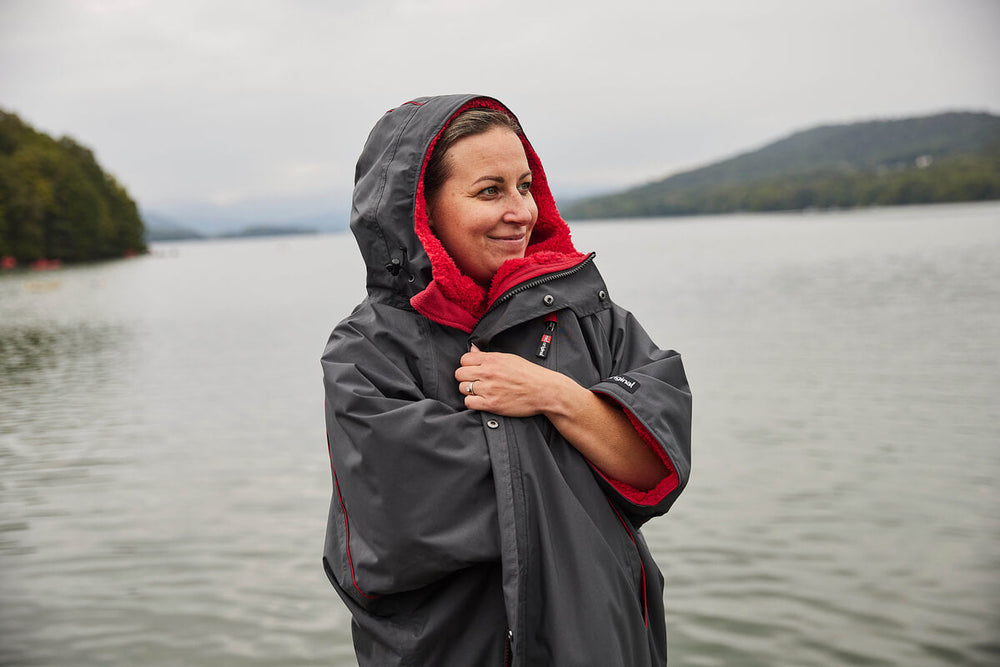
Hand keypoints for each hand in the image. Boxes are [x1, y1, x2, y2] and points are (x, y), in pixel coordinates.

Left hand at [455, 345, 574, 416]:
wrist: (544, 391)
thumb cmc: (529, 374)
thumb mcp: (509, 358)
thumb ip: (488, 355)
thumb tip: (472, 350)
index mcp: (492, 359)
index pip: (464, 359)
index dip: (467, 365)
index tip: (473, 370)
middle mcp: (488, 373)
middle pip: (459, 374)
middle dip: (465, 377)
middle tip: (475, 381)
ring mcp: (489, 389)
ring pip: (462, 388)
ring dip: (469, 390)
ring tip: (480, 391)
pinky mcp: (491, 404)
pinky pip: (469, 402)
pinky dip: (472, 402)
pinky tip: (481, 400)